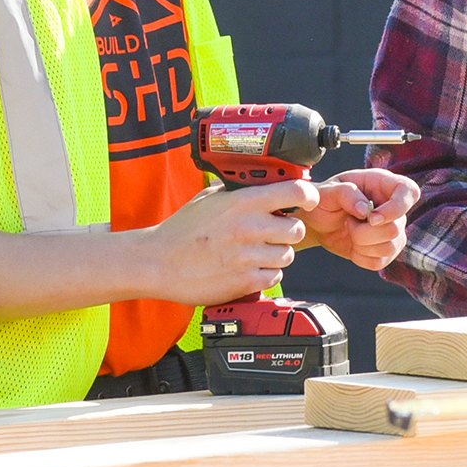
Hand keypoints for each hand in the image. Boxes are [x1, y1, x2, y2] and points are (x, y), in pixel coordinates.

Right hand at [138, 180, 316, 304]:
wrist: (158, 262)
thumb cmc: (181, 231)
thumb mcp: (209, 198)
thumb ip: (239, 191)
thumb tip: (265, 184)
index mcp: (243, 202)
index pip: (295, 192)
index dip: (308, 196)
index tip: (307, 200)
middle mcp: (249, 228)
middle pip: (297, 229)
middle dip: (287, 230)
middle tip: (272, 232)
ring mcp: (249, 256)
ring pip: (287, 255)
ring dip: (276, 254)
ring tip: (255, 252)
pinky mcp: (246, 282)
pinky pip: (275, 277)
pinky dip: (266, 274)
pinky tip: (248, 267)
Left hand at [299, 168, 419, 270]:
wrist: (317, 222)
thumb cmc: (323, 200)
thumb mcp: (327, 191)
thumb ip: (346, 194)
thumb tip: (364, 210)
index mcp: (382, 184)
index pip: (410, 191)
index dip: (397, 208)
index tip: (372, 218)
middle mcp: (392, 206)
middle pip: (396, 228)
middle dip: (365, 232)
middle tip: (348, 223)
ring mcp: (392, 229)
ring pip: (391, 247)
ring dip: (362, 245)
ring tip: (350, 232)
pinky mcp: (386, 250)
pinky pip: (381, 262)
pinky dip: (361, 258)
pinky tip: (352, 247)